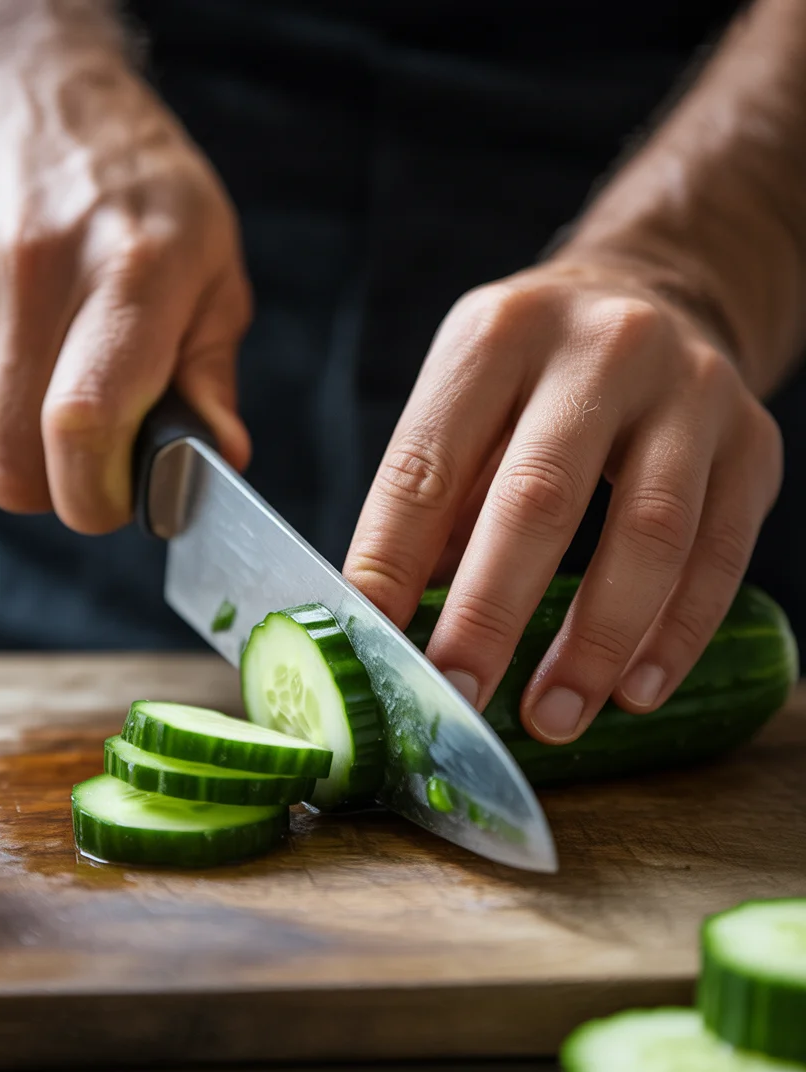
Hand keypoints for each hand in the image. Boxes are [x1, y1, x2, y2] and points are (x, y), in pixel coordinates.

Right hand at [0, 37, 249, 532]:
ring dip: (20, 447)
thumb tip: (220, 458)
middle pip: (13, 463)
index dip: (97, 495)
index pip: (85, 424)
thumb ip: (209, 373)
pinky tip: (12, 354)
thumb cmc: (136, 189)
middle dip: (59, 488)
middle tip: (95, 456)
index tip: (121, 497)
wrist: (19, 92)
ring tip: (55, 382)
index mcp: (131, 270)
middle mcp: (33, 271)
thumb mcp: (208, 265)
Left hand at [344, 260, 782, 742]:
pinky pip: (720, 553)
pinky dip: (677, 635)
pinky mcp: (753, 443)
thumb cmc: (538, 374)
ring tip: (552, 717)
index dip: (392, 560)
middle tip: (459, 696)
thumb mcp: (470, 401)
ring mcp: (690, 391)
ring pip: (649, 532)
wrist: (659, 297)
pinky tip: (635, 692)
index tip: (376, 643)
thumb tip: (393, 620)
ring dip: (595, 643)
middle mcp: (600, 349)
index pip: (428, 463)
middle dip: (491, 613)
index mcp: (499, 335)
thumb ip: (437, 499)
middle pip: (540, 497)